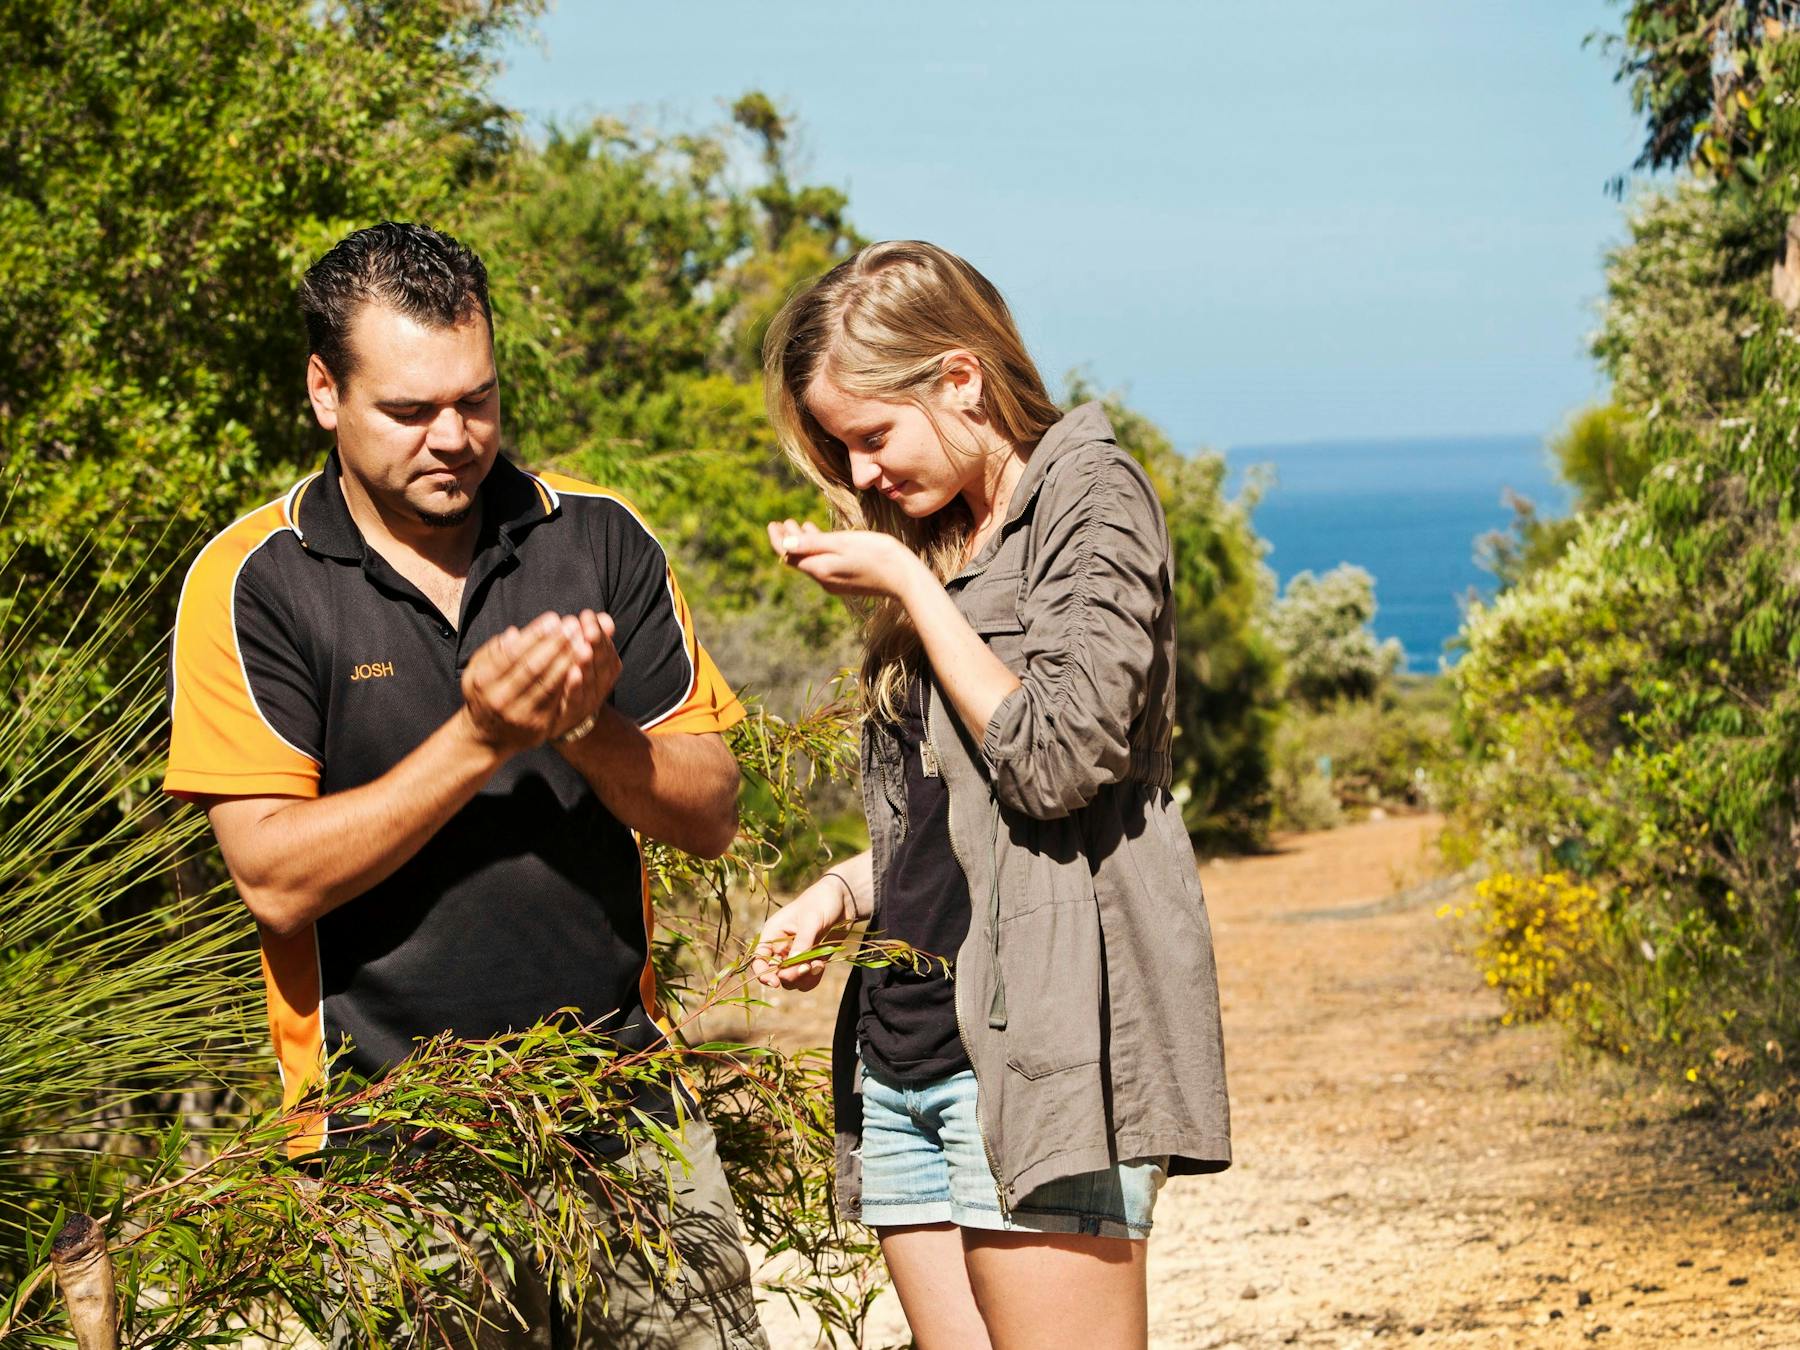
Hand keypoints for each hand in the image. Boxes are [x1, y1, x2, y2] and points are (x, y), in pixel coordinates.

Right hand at [459, 611, 584, 754]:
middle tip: (572, 625)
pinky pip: (557, 698)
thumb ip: (494, 651)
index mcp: (484, 680)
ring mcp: (520, 714)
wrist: (488, 737)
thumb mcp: (478, 670)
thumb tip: (514, 634)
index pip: (512, 653)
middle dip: (555, 644)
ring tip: (582, 639)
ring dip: (568, 660)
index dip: (535, 635)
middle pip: (532, 667)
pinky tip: (581, 663)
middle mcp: (501, 698)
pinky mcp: (538, 726)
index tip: (553, 618)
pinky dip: (570, 680)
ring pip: (548, 683)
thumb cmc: (486, 692)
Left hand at [549, 609, 620, 741]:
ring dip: (587, 663)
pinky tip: (571, 673)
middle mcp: (600, 683)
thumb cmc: (578, 683)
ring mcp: (588, 700)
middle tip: (587, 627)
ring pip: (590, 679)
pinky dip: (575, 687)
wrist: (571, 723)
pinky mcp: (572, 713)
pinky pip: (575, 699)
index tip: (588, 615)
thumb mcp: (590, 659)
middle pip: (601, 661)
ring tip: (582, 646)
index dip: (599, 631)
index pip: (606, 647)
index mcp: (606, 668)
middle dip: (595, 643)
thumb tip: (605, 618)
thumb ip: (597, 639)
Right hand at [751, 874, 856, 990]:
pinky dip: (813, 977)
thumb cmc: (821, 901)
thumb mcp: (811, 920)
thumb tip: (793, 966)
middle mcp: (781, 947)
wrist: (843, 899)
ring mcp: (796, 955)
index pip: (759, 960)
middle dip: (791, 975)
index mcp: (773, 934)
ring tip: (818, 964)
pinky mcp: (811, 960)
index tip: (775, 983)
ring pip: (792, 980)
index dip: (763, 974)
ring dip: (804, 978)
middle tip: (807, 967)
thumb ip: (802, 943)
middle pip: (777, 974)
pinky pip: (806, 979)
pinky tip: (822, 965)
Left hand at [767, 518, 921, 598]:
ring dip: (805, 543)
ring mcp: (835, 583)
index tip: (773, 523)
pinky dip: (819, 550)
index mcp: (820, 568)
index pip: (788, 555)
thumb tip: (784, 544)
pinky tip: (824, 539)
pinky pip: (825, 565)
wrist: (904, 578)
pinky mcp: (847, 582)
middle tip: (785, 521)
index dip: (777, 539)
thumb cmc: (876, 554)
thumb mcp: (842, 542)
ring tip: (801, 525)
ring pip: (812, 561)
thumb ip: (812, 543)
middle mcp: (824, 579)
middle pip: (799, 559)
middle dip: (790, 539)